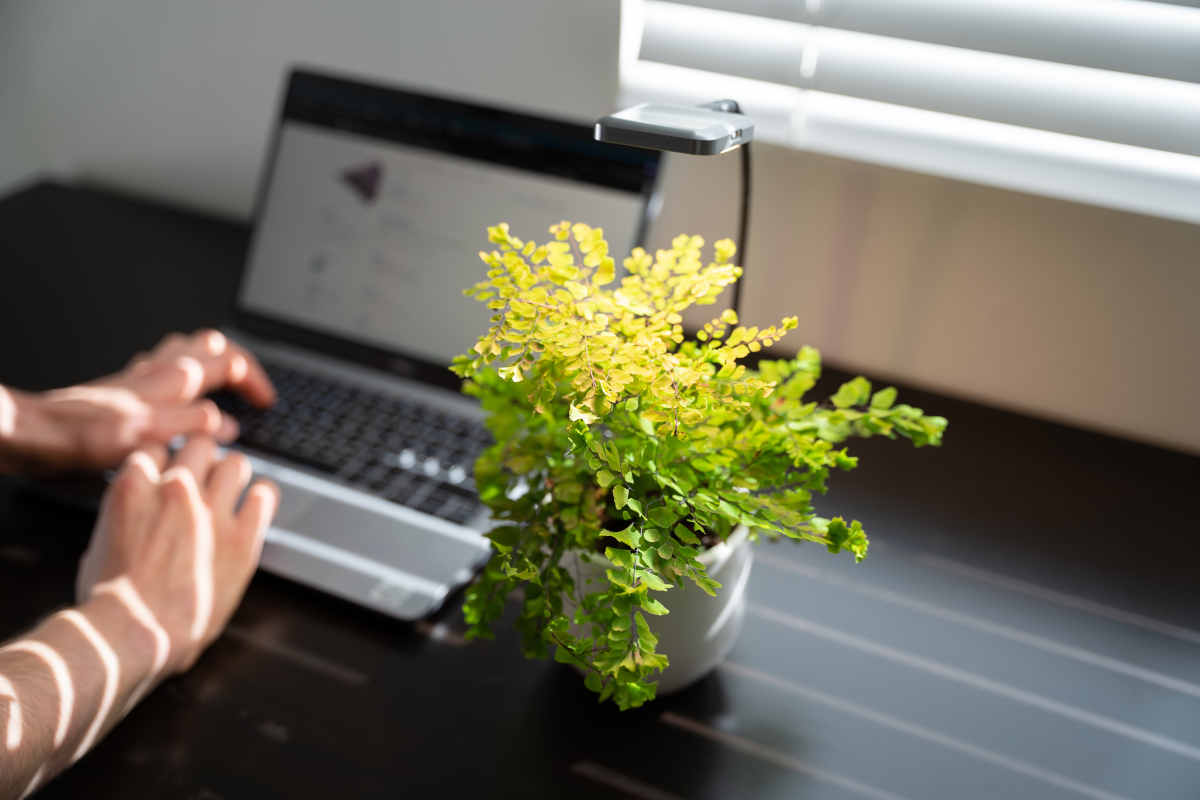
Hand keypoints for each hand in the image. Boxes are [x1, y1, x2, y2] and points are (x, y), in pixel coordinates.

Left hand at [4, 329, 274, 471]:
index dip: (254, 380)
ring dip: (210, 359)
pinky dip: (182, 370)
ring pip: (186, 349)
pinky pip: (162, 365)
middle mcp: (158, 372)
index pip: (229, 362)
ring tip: (223, 380)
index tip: (265, 403)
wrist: (35, 433)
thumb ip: (193, 427)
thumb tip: (228, 425)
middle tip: (250, 387)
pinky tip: (178, 390)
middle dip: (237, 360)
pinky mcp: (123, 387)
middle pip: (210, 344)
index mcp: (172, 381)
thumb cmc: (84, 438)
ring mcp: (139, 377)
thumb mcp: (150, 437)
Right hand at [76, 438, 278, 673]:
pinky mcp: (241, 537)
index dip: (167, 463)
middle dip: (204, 460)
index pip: (158, 448)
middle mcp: (175, 489)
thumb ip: (125, 517)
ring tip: (233, 493)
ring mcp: (211, 511)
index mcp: (134, 487)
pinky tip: (256, 508)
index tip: (172, 478)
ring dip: (234, 476)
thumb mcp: (100, 543)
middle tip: (207, 481)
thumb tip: (136, 516)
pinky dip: (261, 499)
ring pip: (236, 463)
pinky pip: (264, 496)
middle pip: (201, 445)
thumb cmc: (108, 602)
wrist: (133, 632)